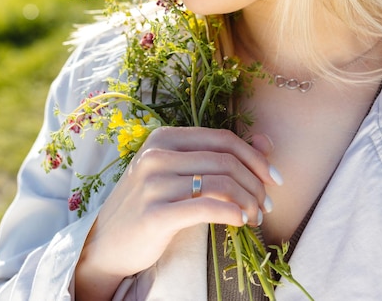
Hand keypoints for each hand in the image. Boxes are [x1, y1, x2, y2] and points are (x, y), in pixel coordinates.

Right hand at [75, 127, 278, 299]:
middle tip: (267, 205)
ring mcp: (153, 183)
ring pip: (221, 184)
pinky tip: (240, 222)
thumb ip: (219, 156)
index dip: (254, 157)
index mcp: (164, 138)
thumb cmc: (149, 204)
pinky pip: (207, 207)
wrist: (107, 244)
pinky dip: (232, 214)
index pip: (222, 139)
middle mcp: (157, 155)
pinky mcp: (154, 213)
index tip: (274, 178)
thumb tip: (266, 142)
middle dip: (256, 183)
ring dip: (248, 202)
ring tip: (255, 217)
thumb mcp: (180, 173)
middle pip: (225, 161)